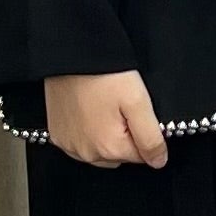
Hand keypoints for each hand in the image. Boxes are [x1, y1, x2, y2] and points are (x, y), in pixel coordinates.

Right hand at [44, 70, 167, 167]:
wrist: (71, 54)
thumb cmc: (103, 73)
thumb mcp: (138, 102)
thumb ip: (151, 137)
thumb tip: (158, 161)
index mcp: (110, 148)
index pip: (141, 155)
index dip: (143, 132)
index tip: (134, 112)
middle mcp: (87, 153)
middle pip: (119, 155)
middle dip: (124, 136)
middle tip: (119, 108)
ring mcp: (69, 145)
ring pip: (99, 151)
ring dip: (104, 137)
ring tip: (102, 107)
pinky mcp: (57, 135)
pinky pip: (79, 143)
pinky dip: (86, 132)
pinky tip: (87, 111)